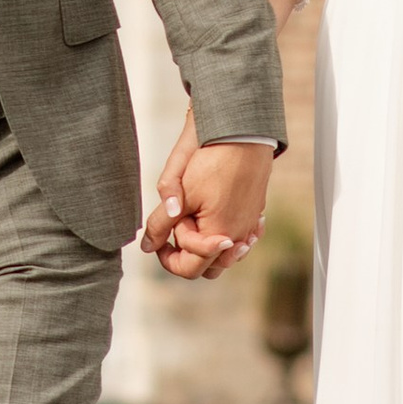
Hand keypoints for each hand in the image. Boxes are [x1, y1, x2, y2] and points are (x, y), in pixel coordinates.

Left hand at [143, 120, 275, 280]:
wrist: (244, 134)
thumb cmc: (212, 162)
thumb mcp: (181, 194)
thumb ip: (161, 224)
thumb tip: (146, 246)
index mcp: (217, 239)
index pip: (189, 269)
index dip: (167, 257)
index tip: (158, 237)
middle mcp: (239, 239)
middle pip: (208, 267)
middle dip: (188, 252)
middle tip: (176, 226)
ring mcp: (250, 227)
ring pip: (226, 255)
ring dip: (207, 244)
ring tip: (194, 218)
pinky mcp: (256, 213)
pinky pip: (242, 237)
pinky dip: (227, 232)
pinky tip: (218, 214)